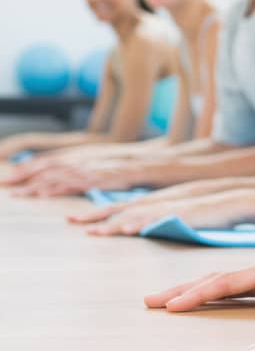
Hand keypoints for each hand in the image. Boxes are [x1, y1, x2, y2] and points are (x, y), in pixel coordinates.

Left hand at [14, 157, 139, 197]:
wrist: (143, 162)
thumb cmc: (119, 166)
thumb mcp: (93, 165)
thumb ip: (74, 171)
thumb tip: (55, 181)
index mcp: (74, 156)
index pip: (43, 161)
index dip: (23, 169)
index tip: (6, 178)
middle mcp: (76, 160)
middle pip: (42, 168)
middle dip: (20, 176)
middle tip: (2, 184)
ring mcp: (85, 169)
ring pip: (53, 177)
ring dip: (33, 186)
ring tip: (16, 194)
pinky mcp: (94, 179)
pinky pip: (71, 184)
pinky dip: (56, 189)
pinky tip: (44, 194)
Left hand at [78, 189, 254, 236]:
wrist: (245, 197)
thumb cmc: (218, 209)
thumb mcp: (186, 212)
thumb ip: (166, 220)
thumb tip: (149, 230)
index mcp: (160, 200)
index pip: (123, 206)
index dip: (100, 212)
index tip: (77, 219)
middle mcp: (162, 200)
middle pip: (123, 207)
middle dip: (96, 215)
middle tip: (71, 221)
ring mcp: (173, 206)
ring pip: (137, 213)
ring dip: (114, 221)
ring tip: (94, 231)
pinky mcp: (186, 213)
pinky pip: (159, 219)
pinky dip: (142, 222)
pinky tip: (128, 228)